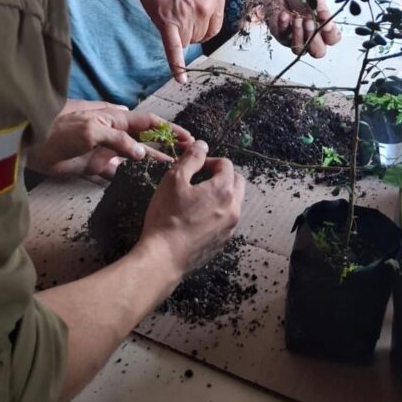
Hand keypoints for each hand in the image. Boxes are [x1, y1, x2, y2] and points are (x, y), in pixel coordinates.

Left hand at [27, 107, 193, 179]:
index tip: (188, 138)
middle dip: (166, 146)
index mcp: (114, 117)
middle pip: (146, 140)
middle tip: (188, 157)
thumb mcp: (91, 129)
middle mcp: (113, 133)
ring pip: (134, 157)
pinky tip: (143, 185)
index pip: (148, 122)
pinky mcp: (94, 167)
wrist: (29, 143)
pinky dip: (130, 178)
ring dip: (151, 163)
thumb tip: (142, 153)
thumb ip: (118, 139)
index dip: (168, 129)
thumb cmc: (58, 128)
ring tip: (172, 174)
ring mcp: (105, 151)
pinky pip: (117, 173)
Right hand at [130, 0, 224, 84]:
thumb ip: (206, 1)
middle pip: (199, 37)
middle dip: (186, 30)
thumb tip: (204, 20)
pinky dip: (176, 66)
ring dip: (176, 33)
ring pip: (186, 42)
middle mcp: (206, 9)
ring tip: (166, 10)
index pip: (213, 29)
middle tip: (174, 11)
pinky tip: (180, 79)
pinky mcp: (168, 21)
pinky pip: (174, 49)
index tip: (190, 22)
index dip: (200, 29)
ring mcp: (188, 15)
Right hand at [140, 141, 244, 275]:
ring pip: (234, 202)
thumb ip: (191, 159)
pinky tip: (197, 217)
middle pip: (236, 182)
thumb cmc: (167, 216)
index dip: (209, 160)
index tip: (194, 167)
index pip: (226, 164)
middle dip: (221, 175)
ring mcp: (230, 227)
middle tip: (200, 179)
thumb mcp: (174, 180)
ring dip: (221, 194)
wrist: (164, 257)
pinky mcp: (223, 241)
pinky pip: (227, 219)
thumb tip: (202, 145)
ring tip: (197, 198)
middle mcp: (234, 208)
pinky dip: (218, 212)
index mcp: (224, 190)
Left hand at [259, 0, 341, 58]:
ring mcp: (295, 38)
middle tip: (309, 22)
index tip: (325, 20)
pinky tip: (285, 14)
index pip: (333, 39)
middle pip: (318, 52)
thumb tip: (325, 17)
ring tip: (297, 19)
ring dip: (299, 35)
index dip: (330, 33)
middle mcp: (311, 36)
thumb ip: (322, 7)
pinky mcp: (281, 35)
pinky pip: (283, 37)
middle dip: (314, 38)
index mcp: (324, 27)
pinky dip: (284, 25)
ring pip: (299, 50)